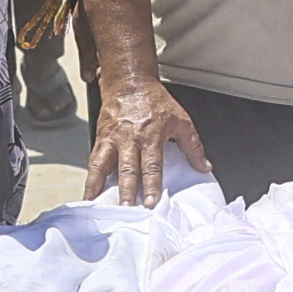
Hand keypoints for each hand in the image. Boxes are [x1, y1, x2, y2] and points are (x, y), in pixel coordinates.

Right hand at [84, 76, 192, 206]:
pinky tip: (88, 194)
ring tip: (97, 204)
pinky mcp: (100, 139)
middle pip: (127, 169)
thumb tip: (204, 166)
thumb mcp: (181, 120)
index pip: (152, 165)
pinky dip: (90, 179)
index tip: (151, 202)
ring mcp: (112, 139)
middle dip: (127, 190)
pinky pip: (93, 161)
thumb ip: (193, 146)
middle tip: (127, 208)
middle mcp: (129, 139)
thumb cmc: (154, 101)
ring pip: (104, 165)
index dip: (152, 185)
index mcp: (150, 136)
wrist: (130, 82)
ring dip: (100, 187)